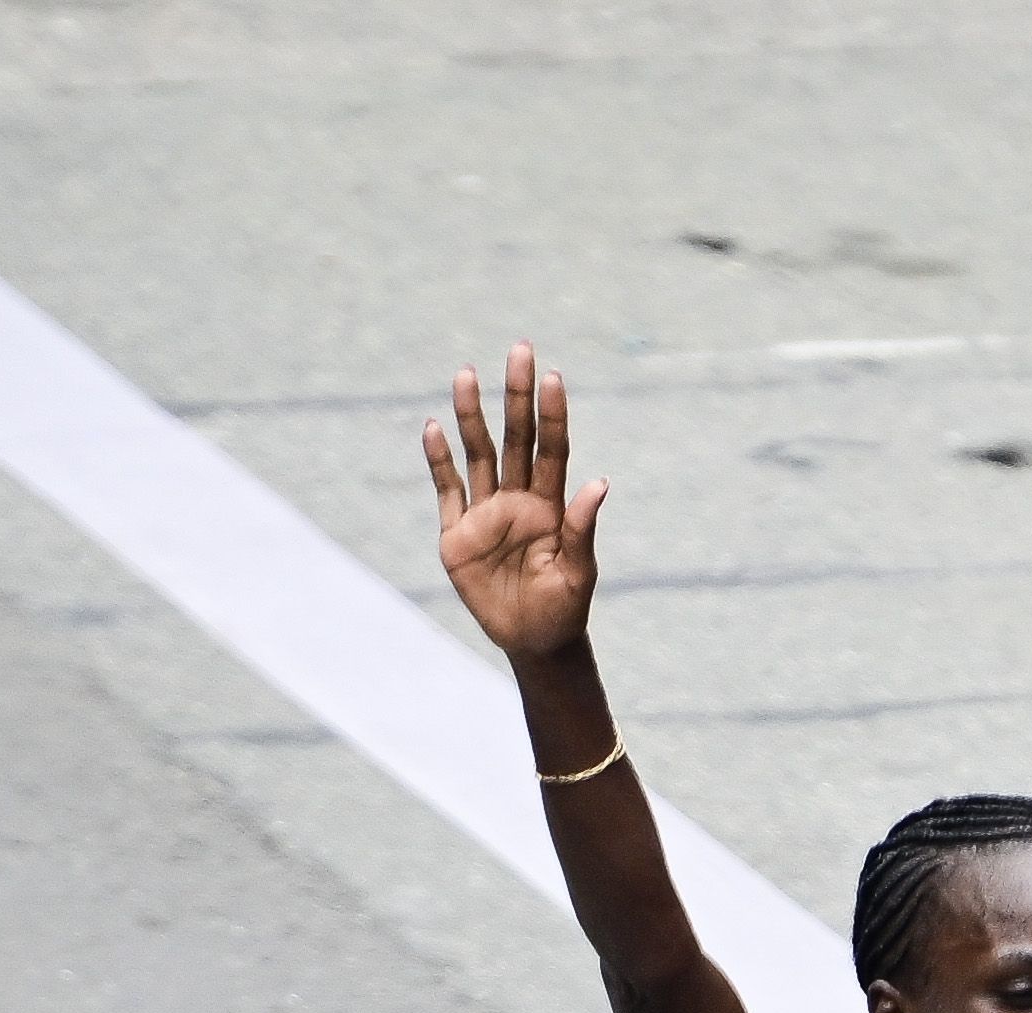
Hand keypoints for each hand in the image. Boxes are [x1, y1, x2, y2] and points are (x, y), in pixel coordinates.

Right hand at [426, 347, 604, 664]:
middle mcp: (517, 500)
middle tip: (520, 350)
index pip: (551, 450)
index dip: (552, 416)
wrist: (533, 642)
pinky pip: (447, 490)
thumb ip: (582, 531)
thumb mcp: (579, 574)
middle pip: (515, 438)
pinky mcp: (457, 535)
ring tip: (466, 374)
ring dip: (472, 415)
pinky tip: (433, 428)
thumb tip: (598, 485)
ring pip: (478, 454)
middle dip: (516, 396)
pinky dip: (438, 461)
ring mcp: (486, 514)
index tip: (552, 378)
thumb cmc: (564, 609)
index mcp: (550, 507)